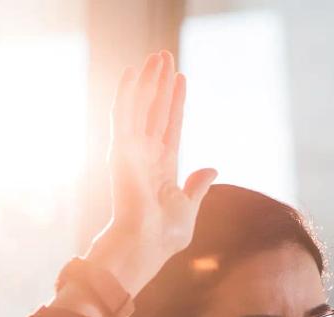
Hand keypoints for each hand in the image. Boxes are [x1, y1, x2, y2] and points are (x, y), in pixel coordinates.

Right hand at [86, 51, 217, 294]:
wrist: (146, 245)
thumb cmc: (164, 235)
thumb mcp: (189, 207)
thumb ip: (197, 186)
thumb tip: (212, 168)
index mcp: (161, 167)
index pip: (170, 125)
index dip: (175, 102)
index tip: (182, 79)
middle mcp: (144, 155)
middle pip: (155, 110)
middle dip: (161, 83)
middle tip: (166, 55)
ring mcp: (131, 150)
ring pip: (140, 105)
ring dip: (148, 80)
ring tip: (157, 55)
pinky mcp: (120, 150)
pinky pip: (123, 114)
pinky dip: (128, 92)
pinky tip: (134, 71)